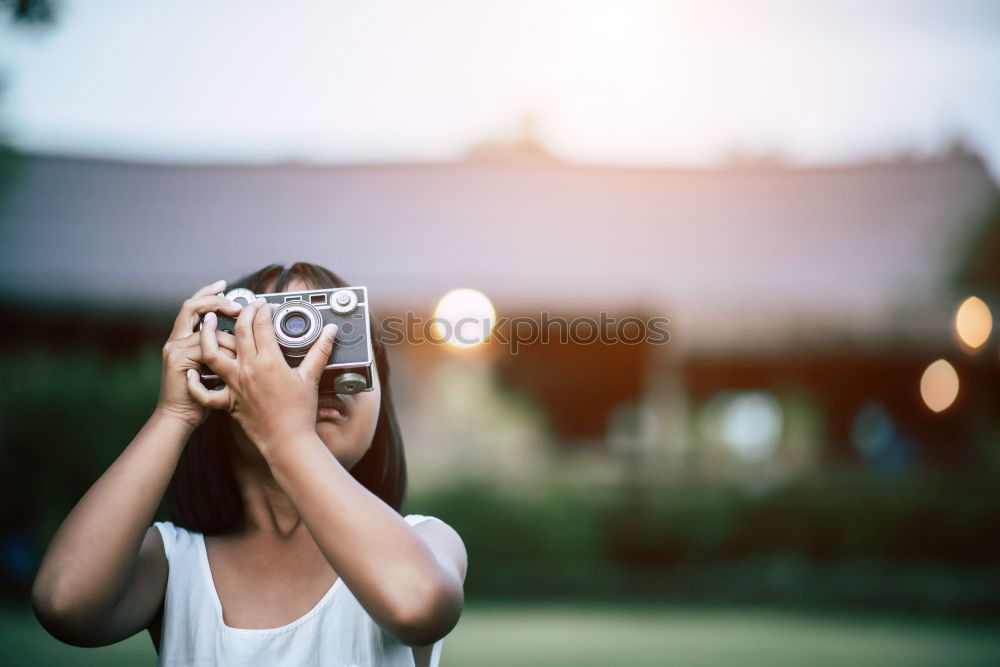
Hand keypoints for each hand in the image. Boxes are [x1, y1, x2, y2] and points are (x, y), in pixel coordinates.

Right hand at [154, 279, 241, 427]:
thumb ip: (223, 351)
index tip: (227, 288)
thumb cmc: (199, 397)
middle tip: (239, 303)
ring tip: (240, 321)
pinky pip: (204, 345)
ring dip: (224, 324)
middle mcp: (177, 340)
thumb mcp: (213, 369)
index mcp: (185, 339)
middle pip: (192, 306)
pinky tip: (235, 352)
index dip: (209, 294)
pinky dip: (222, 347)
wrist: (180, 418)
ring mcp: (175, 348)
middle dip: (216, 299)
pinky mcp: (178, 359)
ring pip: (203, 326)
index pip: (195, 307)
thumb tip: (247, 339)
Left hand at [186, 297, 337, 455]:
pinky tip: (191, 371)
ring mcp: (235, 384)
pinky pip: (205, 392)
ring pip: (212, 353)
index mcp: (270, 361)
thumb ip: (321, 350)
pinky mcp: (228, 401)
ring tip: (208, 321)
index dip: (264, 310)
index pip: (262, 325)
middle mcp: (248, 369)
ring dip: (208, 334)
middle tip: (247, 306)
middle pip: (239, 331)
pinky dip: (195, 382)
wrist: (288, 441)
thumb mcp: (311, 377)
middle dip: (243, 312)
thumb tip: (332, 330)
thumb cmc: (300, 412)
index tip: (267, 305)